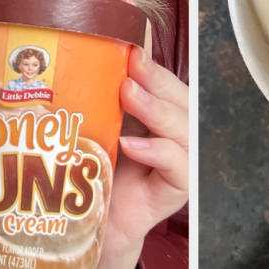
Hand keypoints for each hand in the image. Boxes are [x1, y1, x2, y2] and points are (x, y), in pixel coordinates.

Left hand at [98, 44, 188, 268]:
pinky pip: (175, 164)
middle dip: (156, 79)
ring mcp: (183, 159)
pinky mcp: (179, 187)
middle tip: (132, 65)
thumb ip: (103, 97)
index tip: (133, 47)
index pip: (164, 81)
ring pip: (182, 127)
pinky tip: (132, 145)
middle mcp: (177, 131)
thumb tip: (85, 54)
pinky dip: (156, 151)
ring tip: (129, 95)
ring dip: (155, 109)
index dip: (152, 63)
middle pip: (180, 98)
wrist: (95, 221)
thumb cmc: (99, 170)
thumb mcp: (100, 125)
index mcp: (160, 111)